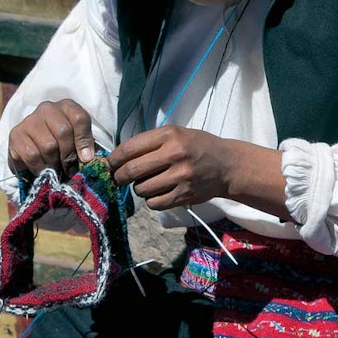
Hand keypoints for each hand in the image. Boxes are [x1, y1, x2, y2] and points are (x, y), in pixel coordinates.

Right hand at [6, 99, 96, 178]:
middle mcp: (47, 109)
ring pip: (47, 146)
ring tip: (57, 170)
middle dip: (69, 156)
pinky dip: (40, 168)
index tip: (86, 159)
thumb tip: (86, 159)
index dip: (84, 140)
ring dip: (55, 164)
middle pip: (63, 132)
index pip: (79, 119)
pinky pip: (31, 155)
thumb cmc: (63, 142)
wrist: (36, 144)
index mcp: (67, 106)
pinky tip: (43, 170)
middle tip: (70, 169)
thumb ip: (84, 145)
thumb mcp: (78, 139)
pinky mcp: (15, 134)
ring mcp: (30, 120)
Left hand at [108, 126, 238, 210]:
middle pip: (131, 171)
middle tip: (119, 178)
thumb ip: (150, 142)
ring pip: (141, 189)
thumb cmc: (197, 147)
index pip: (129, 149)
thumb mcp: (176, 134)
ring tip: (148, 183)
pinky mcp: (184, 194)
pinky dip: (152, 200)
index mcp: (169, 135)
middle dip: (119, 177)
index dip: (113, 159)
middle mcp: (174, 154)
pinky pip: (154, 203)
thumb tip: (118, 157)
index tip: (111, 164)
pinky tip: (159, 193)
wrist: (227, 166)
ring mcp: (180, 176)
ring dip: (139, 188)